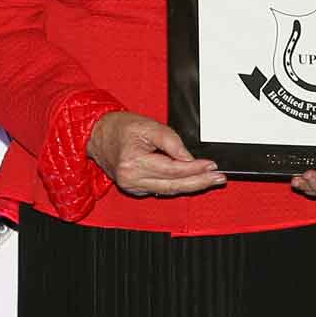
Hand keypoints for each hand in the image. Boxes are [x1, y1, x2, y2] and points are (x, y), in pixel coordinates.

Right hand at [87, 111, 222, 196]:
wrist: (97, 134)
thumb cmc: (120, 127)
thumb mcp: (149, 125)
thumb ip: (171, 141)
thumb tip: (189, 159)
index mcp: (133, 162)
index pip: (172, 169)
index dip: (195, 168)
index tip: (212, 165)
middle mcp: (132, 179)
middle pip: (173, 185)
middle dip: (199, 182)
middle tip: (218, 178)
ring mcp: (132, 186)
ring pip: (168, 191)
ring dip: (191, 186)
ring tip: (210, 180)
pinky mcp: (134, 189)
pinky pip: (160, 190)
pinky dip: (177, 186)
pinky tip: (191, 181)